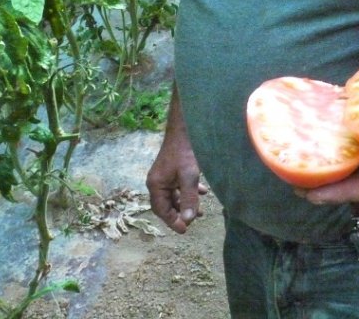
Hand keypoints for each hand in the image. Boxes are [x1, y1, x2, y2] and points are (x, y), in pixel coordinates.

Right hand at [146, 104, 206, 232]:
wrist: (185, 127)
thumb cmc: (185, 151)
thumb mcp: (189, 176)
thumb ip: (188, 198)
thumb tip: (188, 219)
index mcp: (155, 184)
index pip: (161, 210)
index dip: (172, 221)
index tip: (185, 230)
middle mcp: (156, 181)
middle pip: (166, 205)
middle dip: (179, 214)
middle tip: (191, 224)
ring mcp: (164, 175)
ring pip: (173, 196)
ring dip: (185, 204)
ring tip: (201, 212)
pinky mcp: (172, 169)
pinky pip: (178, 186)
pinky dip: (188, 192)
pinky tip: (202, 192)